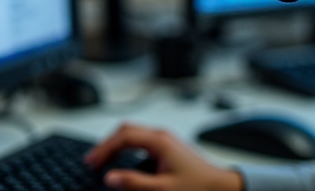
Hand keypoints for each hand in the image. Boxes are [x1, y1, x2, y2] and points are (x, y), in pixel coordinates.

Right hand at [84, 122, 243, 190]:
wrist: (223, 187)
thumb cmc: (198, 187)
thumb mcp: (162, 189)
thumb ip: (134, 183)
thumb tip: (110, 177)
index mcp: (159, 141)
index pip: (123, 136)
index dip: (104, 149)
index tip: (92, 162)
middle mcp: (163, 136)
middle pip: (127, 130)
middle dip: (107, 144)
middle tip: (93, 160)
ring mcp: (167, 141)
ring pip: (134, 134)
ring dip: (117, 145)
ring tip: (104, 161)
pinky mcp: (170, 149)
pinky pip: (143, 142)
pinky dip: (128, 149)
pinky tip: (125, 163)